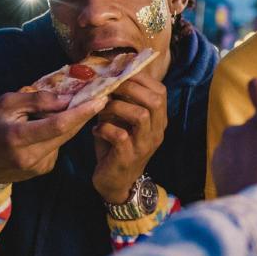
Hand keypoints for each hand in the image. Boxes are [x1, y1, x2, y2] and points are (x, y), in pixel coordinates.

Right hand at [0, 90, 107, 183]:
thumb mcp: (6, 104)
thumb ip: (37, 100)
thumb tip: (67, 98)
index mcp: (16, 136)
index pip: (57, 124)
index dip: (81, 112)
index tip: (100, 100)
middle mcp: (30, 155)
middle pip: (67, 132)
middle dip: (84, 114)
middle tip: (98, 97)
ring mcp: (39, 165)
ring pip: (65, 138)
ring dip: (70, 122)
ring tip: (57, 110)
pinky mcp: (44, 169)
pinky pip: (58, 146)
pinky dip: (58, 134)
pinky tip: (44, 130)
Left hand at [90, 74, 167, 202]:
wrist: (116, 183)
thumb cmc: (116, 147)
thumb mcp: (122, 121)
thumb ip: (120, 101)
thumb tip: (106, 75)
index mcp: (158, 120)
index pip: (160, 91)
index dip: (141, 78)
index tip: (120, 72)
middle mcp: (156, 132)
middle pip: (155, 100)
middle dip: (129, 88)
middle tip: (109, 87)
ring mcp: (144, 145)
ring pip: (141, 116)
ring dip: (117, 107)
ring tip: (102, 109)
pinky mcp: (128, 158)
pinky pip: (120, 136)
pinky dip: (104, 128)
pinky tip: (96, 130)